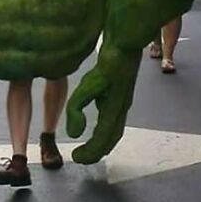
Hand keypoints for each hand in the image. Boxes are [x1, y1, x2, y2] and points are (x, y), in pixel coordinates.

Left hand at [66, 45, 141, 164]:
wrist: (127, 43)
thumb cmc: (110, 61)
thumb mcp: (89, 84)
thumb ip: (78, 108)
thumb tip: (73, 133)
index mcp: (114, 111)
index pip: (102, 140)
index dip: (89, 153)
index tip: (76, 158)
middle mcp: (121, 109)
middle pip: (111, 139)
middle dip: (96, 151)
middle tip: (81, 157)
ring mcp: (123, 101)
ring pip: (114, 130)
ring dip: (102, 141)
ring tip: (89, 146)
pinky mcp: (120, 93)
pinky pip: (113, 118)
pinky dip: (104, 128)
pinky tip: (95, 120)